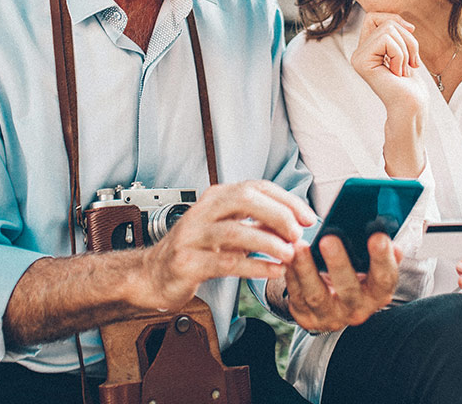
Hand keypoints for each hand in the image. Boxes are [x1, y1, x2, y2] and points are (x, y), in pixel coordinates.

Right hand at [136, 180, 315, 310]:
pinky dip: (254, 266)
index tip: (309, 216)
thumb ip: (257, 223)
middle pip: (244, 199)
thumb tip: (297, 221)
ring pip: (234, 231)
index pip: (256, 186)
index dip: (286, 199)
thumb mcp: (228, 229)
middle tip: (298, 233)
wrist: (152, 274)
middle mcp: (203, 211)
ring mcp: (192, 236)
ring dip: (268, 242)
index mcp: (216, 197)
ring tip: (289, 254)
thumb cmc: (196, 249)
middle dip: (277, 214)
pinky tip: (273, 271)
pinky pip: (225, 263)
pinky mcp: (186, 262)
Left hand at [283, 232, 400, 332]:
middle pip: (349, 289)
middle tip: (329, 238)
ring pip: (316, 295)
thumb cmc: (355, 276)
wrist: (333, 306)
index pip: (385, 278)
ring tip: (300, 246)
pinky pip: (296, 294)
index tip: (378, 236)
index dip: (383, 258)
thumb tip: (383, 229)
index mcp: (378, 293)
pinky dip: (292, 274)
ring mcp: (330, 315)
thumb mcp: (372, 267)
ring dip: (307, 269)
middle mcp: (357, 308)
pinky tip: (288, 256)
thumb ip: (381, 251)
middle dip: (338, 263)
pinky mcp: (307, 316)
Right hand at [351, 13, 428, 176]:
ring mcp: (358, 57)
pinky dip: (401, 55)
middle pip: (385, 22)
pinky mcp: (362, 62)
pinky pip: (387, 41)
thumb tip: (398, 20)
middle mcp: (358, 52)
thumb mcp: (405, 51)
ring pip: (388, 30)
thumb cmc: (410, 84)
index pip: (374, 16)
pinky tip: (397, 73)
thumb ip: (396, 34)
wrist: (411, 106)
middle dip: (407, 38)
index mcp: (366, 49)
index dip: (394, 19)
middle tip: (411, 62)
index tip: (411, 31)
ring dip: (406, 49)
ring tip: (404, 69)